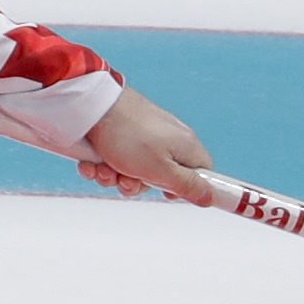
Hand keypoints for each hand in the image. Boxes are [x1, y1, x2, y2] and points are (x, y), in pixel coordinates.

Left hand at [79, 88, 213, 204]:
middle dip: (137, 184)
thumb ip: (187, 186)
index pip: (201, 172)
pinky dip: (102, 165)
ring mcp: (143, 136)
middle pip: (161, 177)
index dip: (186, 187)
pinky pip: (115, 159)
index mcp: (185, 145)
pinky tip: (93, 163)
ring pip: (133, 171)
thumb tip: (211, 197)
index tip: (167, 193)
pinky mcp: (121, 133)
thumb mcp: (161, 170)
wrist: (92, 107)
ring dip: (115, 177)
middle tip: (126, 180)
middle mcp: (167, 139)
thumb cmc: (129, 136)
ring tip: (105, 169)